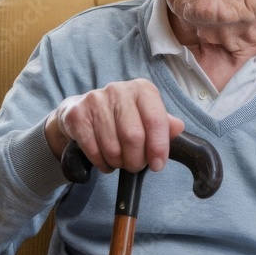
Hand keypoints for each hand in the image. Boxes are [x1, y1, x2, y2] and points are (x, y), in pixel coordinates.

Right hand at [44, 79, 184, 172]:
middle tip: (135, 165)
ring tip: (119, 160)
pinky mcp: (77, 115)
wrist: (81, 112)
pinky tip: (104, 160)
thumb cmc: (120, 118)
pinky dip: (101, 163)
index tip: (157, 165)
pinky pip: (93, 150)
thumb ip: (163, 124)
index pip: (156, 120)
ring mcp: (95, 100)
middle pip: (133, 137)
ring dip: (118, 162)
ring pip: (112, 147)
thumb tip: (178, 127)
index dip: (158, 147)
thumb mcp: (145, 118)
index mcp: (142, 89)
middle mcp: (119, 90)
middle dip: (136, 160)